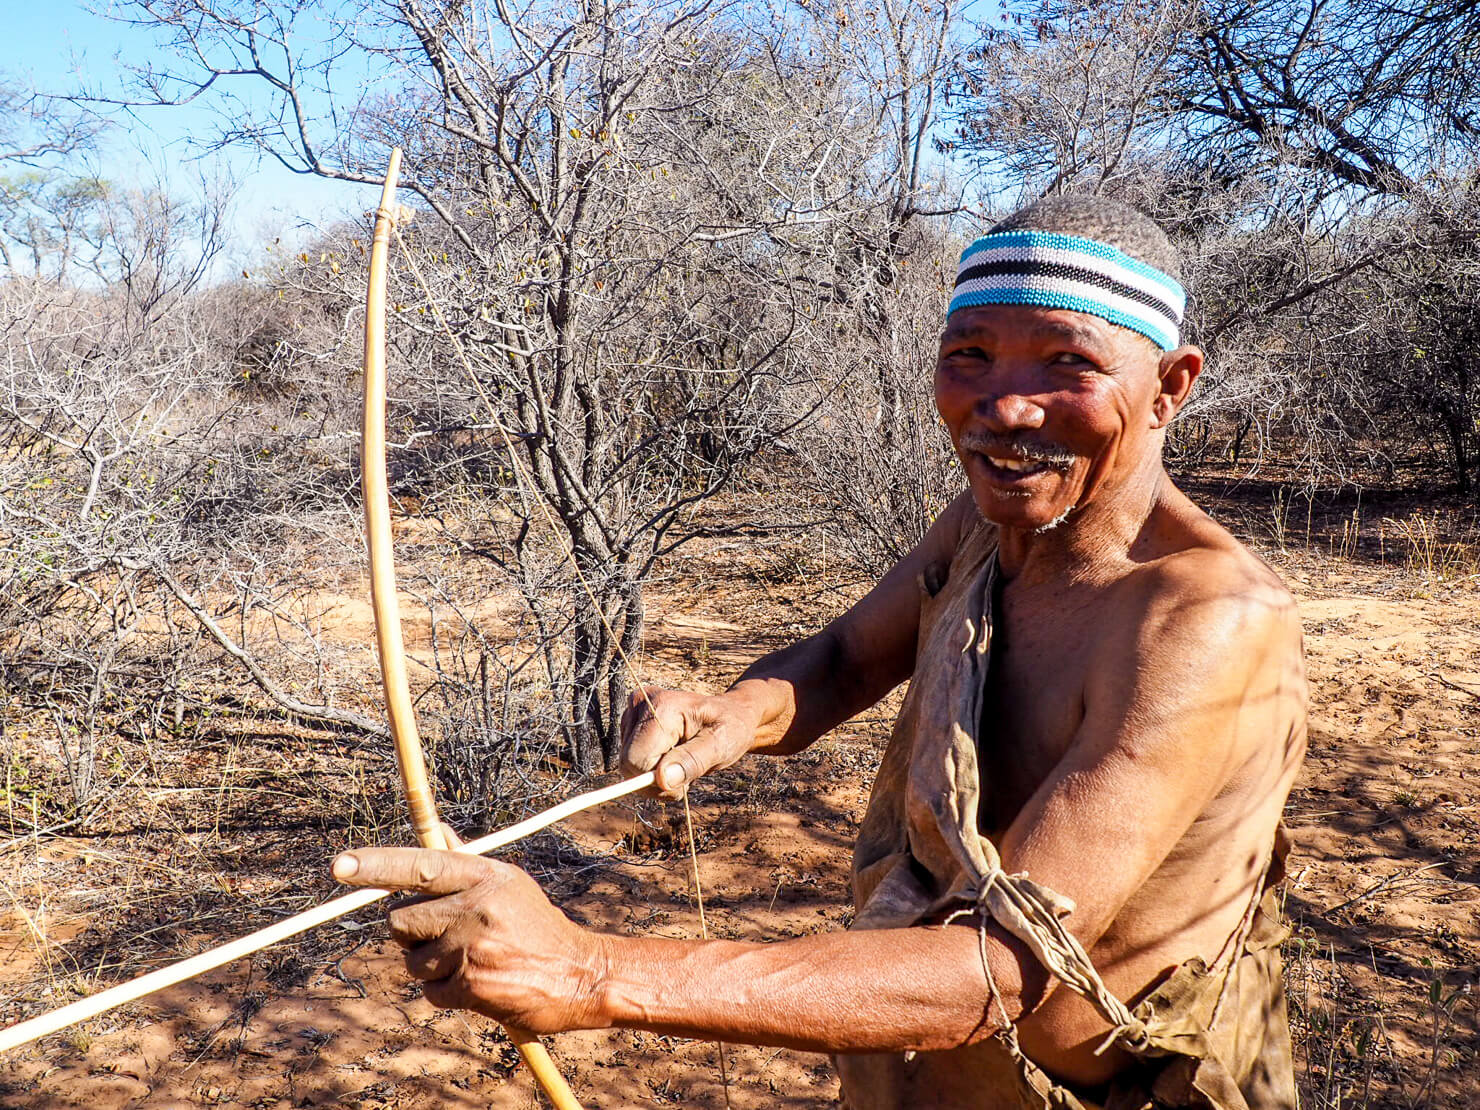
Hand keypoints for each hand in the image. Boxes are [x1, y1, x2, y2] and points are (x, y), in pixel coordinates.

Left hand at [331, 848, 608, 1033]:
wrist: (580, 974)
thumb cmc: (538, 927)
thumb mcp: (508, 884)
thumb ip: (466, 863)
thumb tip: (437, 831)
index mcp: (485, 875)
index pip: (420, 864)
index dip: (377, 865)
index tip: (340, 865)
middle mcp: (477, 906)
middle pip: (400, 919)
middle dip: (412, 933)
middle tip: (445, 937)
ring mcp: (473, 946)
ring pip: (411, 960)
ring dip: (430, 966)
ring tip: (469, 961)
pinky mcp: (473, 985)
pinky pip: (429, 991)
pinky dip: (445, 992)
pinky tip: (477, 984)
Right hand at [620, 686, 760, 797]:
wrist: (731, 715)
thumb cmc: (729, 729)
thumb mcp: (720, 747)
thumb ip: (692, 762)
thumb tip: (662, 779)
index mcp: (662, 706)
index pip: (635, 760)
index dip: (656, 781)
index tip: (683, 782)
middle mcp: (641, 703)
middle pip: (627, 765)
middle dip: (655, 781)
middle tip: (685, 776)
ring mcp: (633, 711)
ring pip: (627, 766)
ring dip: (654, 777)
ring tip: (682, 763)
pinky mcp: (631, 722)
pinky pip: (629, 761)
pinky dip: (650, 769)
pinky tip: (671, 758)